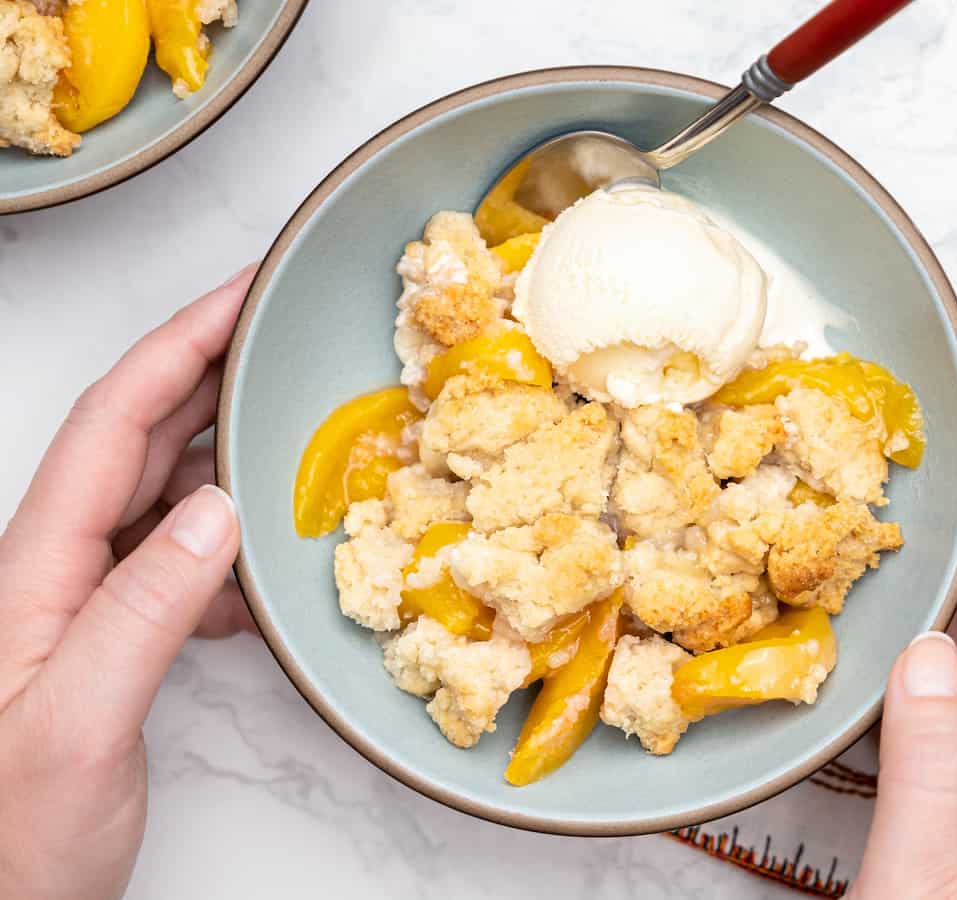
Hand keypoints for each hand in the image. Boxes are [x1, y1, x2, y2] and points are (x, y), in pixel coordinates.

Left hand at [0, 268, 256, 899]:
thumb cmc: (12, 833)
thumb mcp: (79, 723)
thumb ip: (143, 610)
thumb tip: (218, 510)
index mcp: (39, 564)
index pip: (115, 421)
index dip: (179, 344)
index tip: (243, 293)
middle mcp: (59, 565)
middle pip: (140, 436)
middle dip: (208, 367)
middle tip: (281, 330)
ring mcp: (87, 599)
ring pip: (165, 493)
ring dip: (226, 447)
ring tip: (292, 424)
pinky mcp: (116, 636)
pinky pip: (181, 558)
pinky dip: (232, 539)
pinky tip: (269, 556)